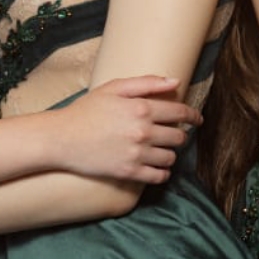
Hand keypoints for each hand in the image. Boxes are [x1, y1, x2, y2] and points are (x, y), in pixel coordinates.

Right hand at [63, 76, 201, 184]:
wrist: (61, 138)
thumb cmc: (86, 110)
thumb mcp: (114, 88)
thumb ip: (146, 83)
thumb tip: (176, 82)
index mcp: (142, 108)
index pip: (180, 112)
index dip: (193, 115)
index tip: (197, 119)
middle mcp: (143, 132)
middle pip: (179, 136)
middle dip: (179, 134)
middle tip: (171, 134)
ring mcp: (137, 154)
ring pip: (171, 157)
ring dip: (170, 153)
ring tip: (160, 150)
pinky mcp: (129, 172)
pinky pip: (159, 176)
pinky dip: (163, 172)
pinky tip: (157, 167)